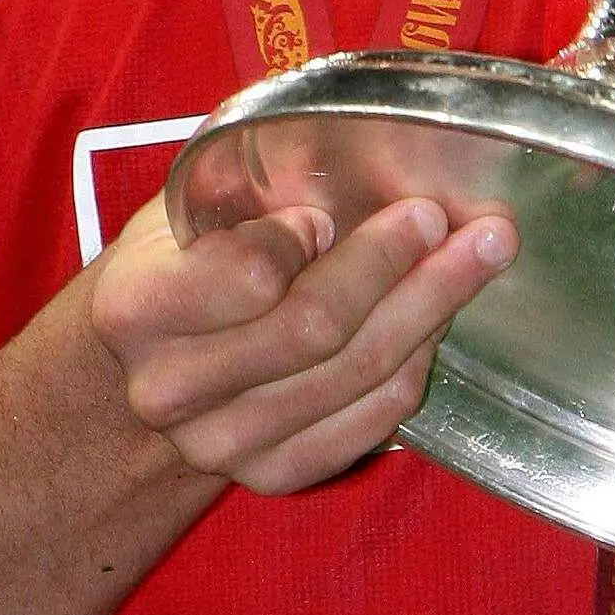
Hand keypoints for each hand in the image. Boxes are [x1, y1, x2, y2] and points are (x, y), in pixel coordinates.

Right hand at [86, 190, 516, 495]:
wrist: (151, 366)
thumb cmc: (185, 263)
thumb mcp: (191, 208)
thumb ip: (252, 181)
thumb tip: (361, 140)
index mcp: (136, 307)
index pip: (248, 273)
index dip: (303, 238)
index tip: (328, 212)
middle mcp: (170, 387)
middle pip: (316, 327)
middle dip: (393, 262)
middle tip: (443, 216)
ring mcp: (220, 445)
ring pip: (357, 372)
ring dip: (430, 306)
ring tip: (478, 254)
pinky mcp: (273, 475)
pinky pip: (372, 419)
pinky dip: (417, 363)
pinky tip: (438, 318)